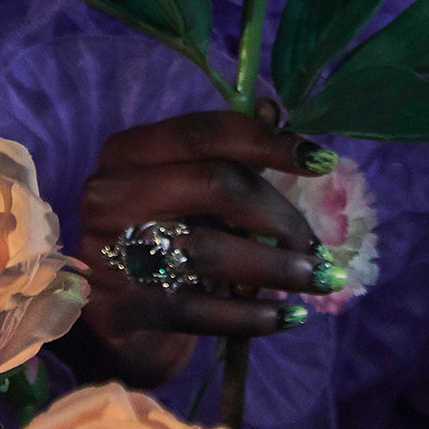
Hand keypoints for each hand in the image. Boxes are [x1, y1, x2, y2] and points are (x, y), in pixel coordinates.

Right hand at [78, 108, 335, 388]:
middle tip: (316, 242)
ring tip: (317, 279)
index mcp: (127, 151)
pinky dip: (248, 315)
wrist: (115, 314)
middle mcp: (109, 194)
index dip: (265, 141)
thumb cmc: (162, 238)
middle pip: (215, 185)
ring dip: (276, 268)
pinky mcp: (117, 309)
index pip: (203, 133)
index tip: (321, 160)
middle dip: (277, 215)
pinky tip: (285, 317)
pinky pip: (197, 310)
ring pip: (210, 251)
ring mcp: (107, 252)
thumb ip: (227, 153)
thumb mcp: (188, 191)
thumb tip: (272, 111)